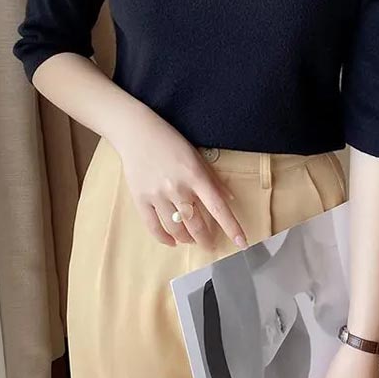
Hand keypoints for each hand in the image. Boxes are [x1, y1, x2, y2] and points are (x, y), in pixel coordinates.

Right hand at [114, 107, 247, 250]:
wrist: (136, 132)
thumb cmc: (170, 141)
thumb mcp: (196, 156)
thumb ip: (212, 179)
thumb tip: (229, 199)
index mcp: (195, 175)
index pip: (218, 207)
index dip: (231, 227)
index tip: (242, 242)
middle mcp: (177, 188)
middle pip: (196, 225)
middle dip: (207, 240)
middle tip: (211, 245)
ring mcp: (157, 195)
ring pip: (176, 229)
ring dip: (187, 239)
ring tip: (192, 240)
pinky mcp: (141, 199)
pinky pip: (154, 227)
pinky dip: (165, 238)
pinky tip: (172, 241)